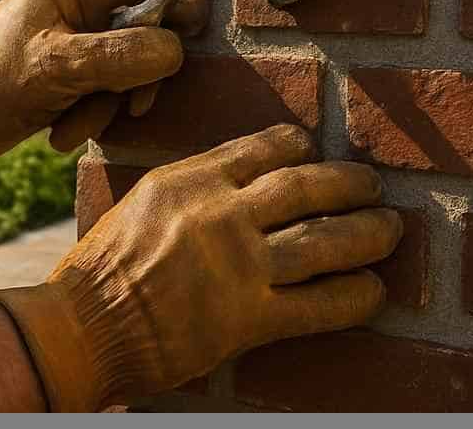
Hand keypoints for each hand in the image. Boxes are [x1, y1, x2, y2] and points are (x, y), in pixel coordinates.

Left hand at [0, 0, 202, 182]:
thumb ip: (122, 54)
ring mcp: (76, 43)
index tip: (202, 23)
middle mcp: (78, 9)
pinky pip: (107, 92)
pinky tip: (60, 131)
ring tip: (73, 124)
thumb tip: (176, 49)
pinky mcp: (72, 76)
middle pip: (144, 30)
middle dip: (137, 74)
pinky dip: (91, 115)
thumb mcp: (60, 64)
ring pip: (127, 69)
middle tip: (133, 103)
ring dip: (107, 104)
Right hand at [0, 125, 400, 411]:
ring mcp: (238, 264)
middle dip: (349, 185)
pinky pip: (317, 304)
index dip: (301, 149)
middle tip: (373, 186)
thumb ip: (190, 189)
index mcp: (191, 179)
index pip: (264, 148)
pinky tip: (373, 291)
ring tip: (390, 230)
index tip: (316, 152)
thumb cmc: (102, 268)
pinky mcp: (247, 317)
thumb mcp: (141, 202)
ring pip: (323, 240)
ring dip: (366, 234)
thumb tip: (234, 181)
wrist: (82, 325)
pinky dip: (353, 297)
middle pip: (306, 187)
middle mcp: (221, 212)